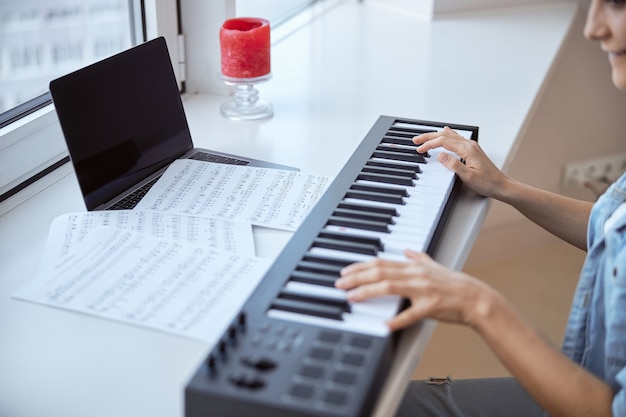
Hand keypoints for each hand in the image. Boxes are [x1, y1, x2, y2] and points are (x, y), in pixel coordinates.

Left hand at [335, 249, 492, 331]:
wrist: (476, 298)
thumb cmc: (455, 285)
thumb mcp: (435, 266)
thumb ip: (419, 258)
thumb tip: (407, 251)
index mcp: (414, 266)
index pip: (381, 263)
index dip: (360, 267)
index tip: (345, 272)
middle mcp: (416, 275)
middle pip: (381, 272)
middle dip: (357, 277)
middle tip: (340, 283)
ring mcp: (423, 290)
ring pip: (390, 287)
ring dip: (367, 292)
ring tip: (352, 297)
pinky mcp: (431, 307)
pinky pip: (411, 314)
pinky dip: (396, 319)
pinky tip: (383, 324)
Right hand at [413, 127, 507, 198]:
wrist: (501, 185)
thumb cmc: (488, 182)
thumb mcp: (468, 176)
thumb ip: (453, 165)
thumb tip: (440, 156)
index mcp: (467, 149)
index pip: (443, 142)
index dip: (430, 144)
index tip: (420, 149)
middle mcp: (470, 145)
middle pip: (445, 135)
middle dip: (429, 137)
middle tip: (417, 140)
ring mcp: (472, 146)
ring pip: (450, 135)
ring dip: (436, 135)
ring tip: (425, 138)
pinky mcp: (472, 150)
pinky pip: (456, 138)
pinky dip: (445, 136)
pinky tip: (444, 134)